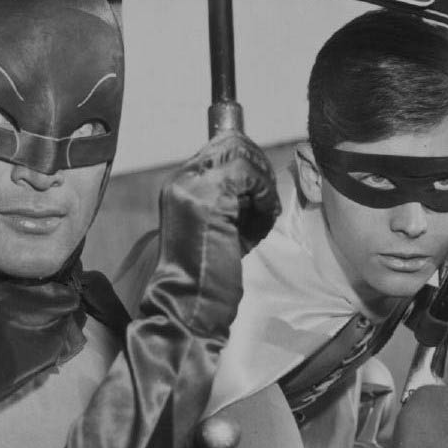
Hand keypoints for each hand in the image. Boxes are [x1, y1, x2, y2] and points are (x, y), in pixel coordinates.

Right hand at [149, 131, 280, 338]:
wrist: (189, 304)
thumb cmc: (208, 272)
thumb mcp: (216, 224)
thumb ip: (231, 197)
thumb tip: (259, 174)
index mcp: (180, 184)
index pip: (220, 145)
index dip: (250, 160)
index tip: (262, 188)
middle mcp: (181, 180)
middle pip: (232, 143)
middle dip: (260, 167)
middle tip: (267, 199)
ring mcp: (191, 188)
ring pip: (242, 155)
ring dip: (263, 182)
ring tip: (265, 211)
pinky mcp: (207, 202)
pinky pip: (247, 176)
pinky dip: (264, 193)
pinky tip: (263, 216)